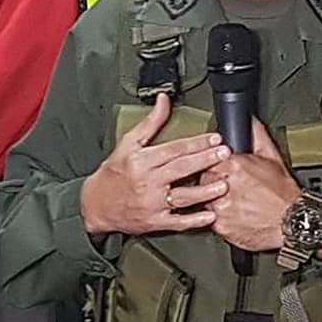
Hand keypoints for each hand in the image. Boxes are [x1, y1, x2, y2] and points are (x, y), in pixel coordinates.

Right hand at [81, 93, 229, 236]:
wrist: (96, 204)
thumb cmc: (113, 173)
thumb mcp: (128, 143)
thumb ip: (150, 122)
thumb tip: (164, 100)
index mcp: (141, 161)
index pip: (173, 149)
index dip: (196, 143)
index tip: (214, 138)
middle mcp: (147, 182)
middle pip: (181, 169)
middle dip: (205, 160)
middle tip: (225, 154)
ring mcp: (152, 204)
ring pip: (182, 197)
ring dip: (204, 192)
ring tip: (222, 185)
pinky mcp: (154, 221)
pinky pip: (177, 222)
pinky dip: (194, 220)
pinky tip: (209, 216)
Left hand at [207, 119, 301, 250]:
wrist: (292, 223)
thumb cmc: (283, 194)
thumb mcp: (273, 157)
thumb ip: (257, 135)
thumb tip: (251, 122)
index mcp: (233, 166)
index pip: (207, 158)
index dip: (212, 162)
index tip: (218, 165)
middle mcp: (224, 186)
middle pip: (203, 177)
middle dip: (211, 179)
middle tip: (226, 183)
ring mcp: (220, 207)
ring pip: (203, 198)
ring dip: (211, 197)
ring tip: (231, 199)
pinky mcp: (220, 225)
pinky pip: (209, 217)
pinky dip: (217, 215)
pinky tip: (232, 212)